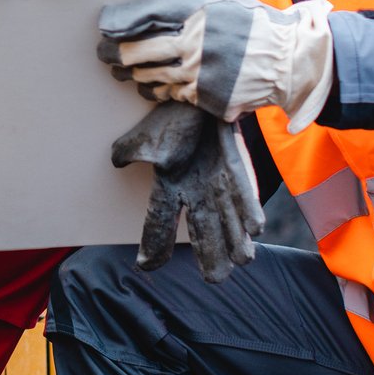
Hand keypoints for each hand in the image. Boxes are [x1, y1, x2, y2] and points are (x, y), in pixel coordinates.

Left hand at [98, 0, 335, 129]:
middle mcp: (195, 43)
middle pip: (140, 51)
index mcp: (199, 14)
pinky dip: (158, 90)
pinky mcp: (205, 96)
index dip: (122, 22)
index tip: (106, 26)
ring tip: (126, 72)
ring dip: (135, 75)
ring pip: (152, 77)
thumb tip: (156, 6)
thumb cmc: (257, 27)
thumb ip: (192, 2)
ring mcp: (199, 73)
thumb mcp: (226, 1)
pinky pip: (171, 94)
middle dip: (117, 54)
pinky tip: (151, 87)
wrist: (290, 61)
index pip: (148, 15)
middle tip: (106, 55)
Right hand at [109, 102, 263, 282]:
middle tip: (215, 279)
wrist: (201, 95)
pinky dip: (248, 209)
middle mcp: (196, 192)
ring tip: (243, 260)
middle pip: (202, 229)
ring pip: (228, 218)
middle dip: (210, 254)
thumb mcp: (145, 137)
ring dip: (236, 240)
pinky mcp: (238, 169)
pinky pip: (244, 192)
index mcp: (169, 188)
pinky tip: (256, 228)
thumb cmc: (172, 118)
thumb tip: (118, 162)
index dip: (153, 243)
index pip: (157, 221)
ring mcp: (219, 182)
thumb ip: (129, 152)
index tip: (147, 265)